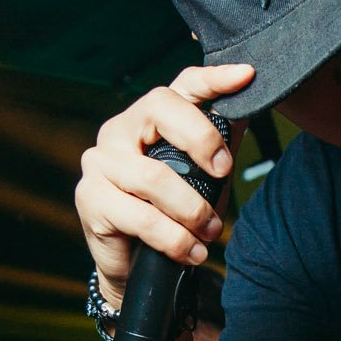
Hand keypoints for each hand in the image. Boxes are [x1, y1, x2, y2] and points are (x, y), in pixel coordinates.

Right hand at [76, 64, 253, 308]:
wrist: (136, 264)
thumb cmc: (173, 212)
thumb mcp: (205, 174)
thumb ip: (222, 140)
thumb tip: (250, 106)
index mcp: (150, 117)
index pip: (182, 86)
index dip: (214, 78)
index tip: (246, 76)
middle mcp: (120, 130)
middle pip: (161, 112)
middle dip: (201, 139)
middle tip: (224, 172)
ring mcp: (100, 162)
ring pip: (154, 176)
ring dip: (192, 210)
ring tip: (211, 232)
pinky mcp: (91, 198)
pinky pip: (141, 217)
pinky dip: (174, 239)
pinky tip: (191, 251)